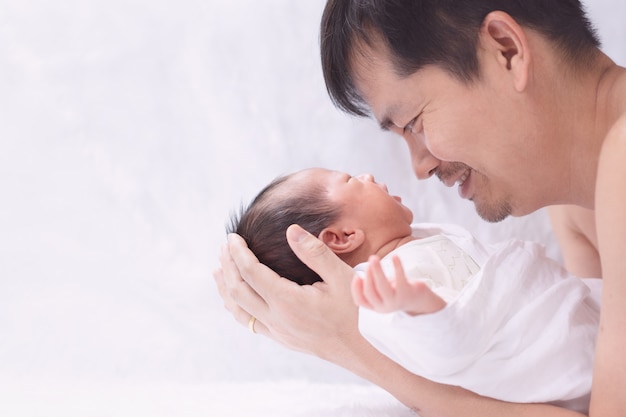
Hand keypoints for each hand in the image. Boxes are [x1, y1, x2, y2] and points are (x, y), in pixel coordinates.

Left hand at [213, 224, 362, 360]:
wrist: (356, 349)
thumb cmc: (352, 310)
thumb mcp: (340, 276)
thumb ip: (314, 252)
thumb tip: (291, 230)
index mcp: (287, 300)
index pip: (251, 272)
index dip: (238, 253)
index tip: (232, 237)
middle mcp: (276, 318)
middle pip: (238, 290)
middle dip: (228, 266)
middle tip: (224, 246)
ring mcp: (275, 331)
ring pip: (238, 309)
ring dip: (225, 287)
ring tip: (218, 269)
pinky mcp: (278, 338)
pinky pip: (248, 321)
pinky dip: (235, 306)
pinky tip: (234, 297)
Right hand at [351, 255, 445, 315]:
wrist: (420, 301)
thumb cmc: (397, 292)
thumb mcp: (382, 292)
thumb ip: (371, 287)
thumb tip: (357, 277)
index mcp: (376, 307)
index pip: (361, 301)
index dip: (356, 288)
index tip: (357, 275)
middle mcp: (385, 307)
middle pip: (370, 291)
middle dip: (368, 274)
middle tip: (371, 259)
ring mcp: (396, 301)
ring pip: (382, 286)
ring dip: (377, 270)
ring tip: (374, 258)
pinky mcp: (407, 293)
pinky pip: (400, 278)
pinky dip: (397, 266)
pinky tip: (395, 256)